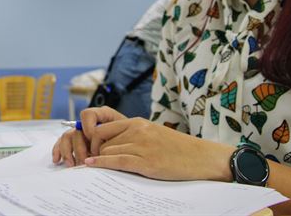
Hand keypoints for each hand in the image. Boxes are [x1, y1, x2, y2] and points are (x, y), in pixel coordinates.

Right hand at [52, 106, 125, 166]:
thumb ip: (115, 134)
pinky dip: (58, 151)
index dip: (88, 126)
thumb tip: (100, 143)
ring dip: (67, 151)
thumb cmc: (132, 140)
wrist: (136, 149)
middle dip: (79, 147)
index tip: (92, 138)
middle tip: (84, 161)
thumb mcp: (127, 134)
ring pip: (66, 138)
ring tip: (72, 165)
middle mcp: (89, 124)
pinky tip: (58, 160)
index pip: (87, 114)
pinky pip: (61, 144)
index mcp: (101, 116)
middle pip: (76, 131)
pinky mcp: (75, 144)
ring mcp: (81, 134)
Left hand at [83, 117, 234, 180]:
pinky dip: (101, 164)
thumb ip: (131, 135)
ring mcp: (142, 146)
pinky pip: (117, 161)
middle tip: (90, 162)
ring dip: (100, 161)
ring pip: (108, 152)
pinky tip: (92, 165)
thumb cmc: (176, 148)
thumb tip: (109, 144)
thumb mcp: (151, 134)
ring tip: (94, 168)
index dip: (93, 141)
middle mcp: (137, 131)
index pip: (103, 128)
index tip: (90, 151)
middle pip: (103, 142)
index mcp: (137, 122)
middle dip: (95, 153)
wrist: (200, 157)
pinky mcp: (147, 162)